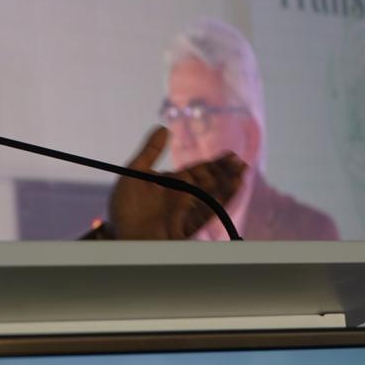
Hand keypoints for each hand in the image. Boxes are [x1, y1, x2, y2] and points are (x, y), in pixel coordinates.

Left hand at [107, 126, 246, 239]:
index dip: (213, 164)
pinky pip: (210, 211)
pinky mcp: (190, 225)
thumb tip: (163, 127)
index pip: (197, 171)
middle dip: (224, 172)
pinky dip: (224, 198)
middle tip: (239, 161)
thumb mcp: (135, 173)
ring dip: (228, 183)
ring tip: (242, 171)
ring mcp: (187, 212)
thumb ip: (150, 151)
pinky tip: (236, 187)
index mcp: (170, 184)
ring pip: (213, 195)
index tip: (230, 155)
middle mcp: (181, 198)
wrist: (122, 236)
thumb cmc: (124, 208)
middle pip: (209, 182)